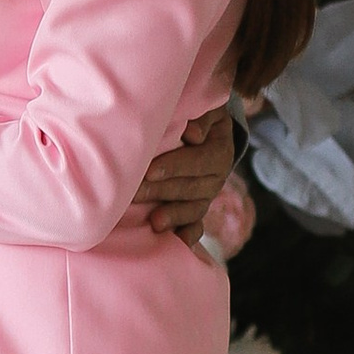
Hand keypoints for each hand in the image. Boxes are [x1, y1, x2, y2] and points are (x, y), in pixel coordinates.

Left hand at [135, 106, 237, 243]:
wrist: (206, 130)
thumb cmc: (197, 116)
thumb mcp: (206, 109)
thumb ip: (201, 117)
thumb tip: (192, 134)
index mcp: (219, 151)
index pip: (200, 161)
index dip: (175, 166)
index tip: (150, 171)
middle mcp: (216, 176)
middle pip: (191, 187)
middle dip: (162, 191)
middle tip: (135, 194)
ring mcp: (207, 195)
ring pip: (193, 208)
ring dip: (174, 216)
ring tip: (155, 222)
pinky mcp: (197, 208)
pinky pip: (197, 225)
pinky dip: (189, 235)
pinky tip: (178, 243)